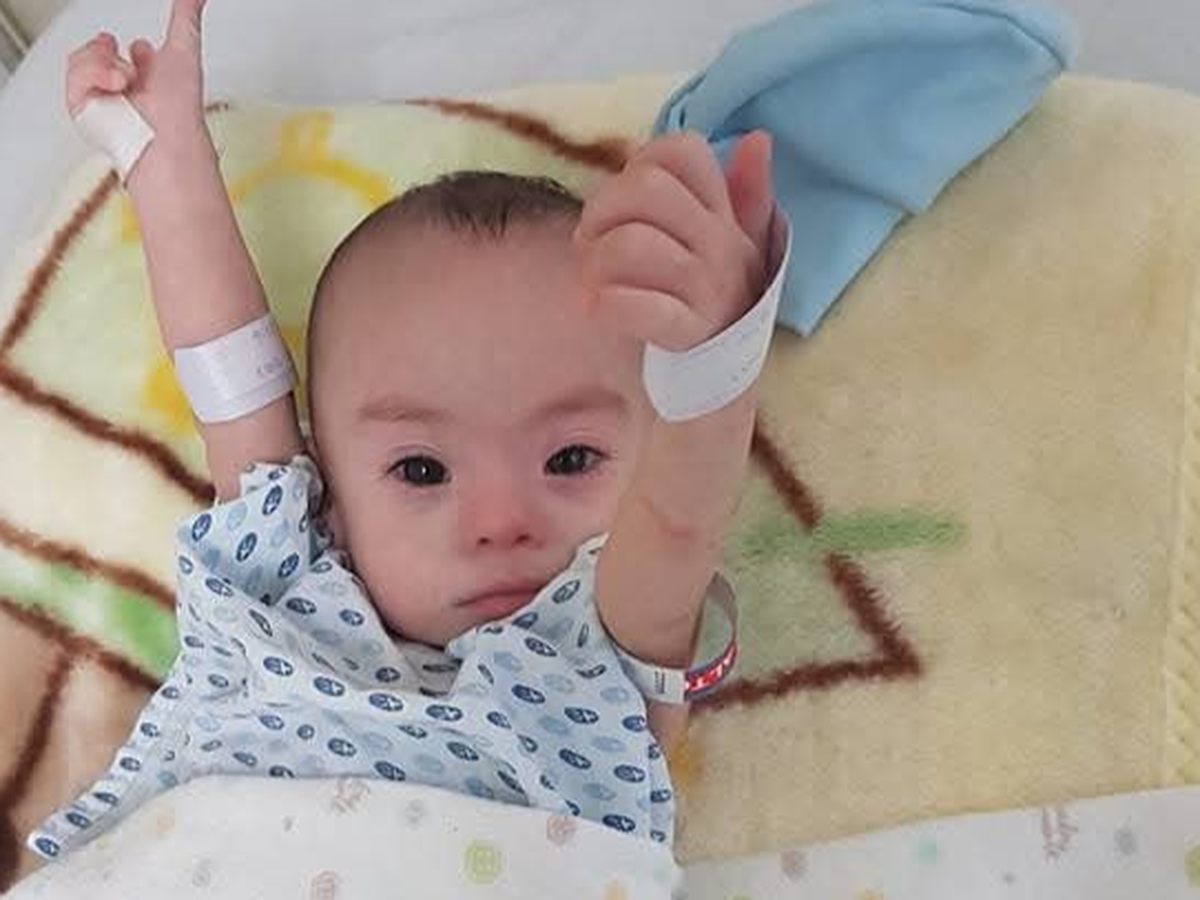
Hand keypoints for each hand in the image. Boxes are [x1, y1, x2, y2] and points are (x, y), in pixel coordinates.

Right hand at [65, 0, 207, 144]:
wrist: (162, 136)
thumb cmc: (178, 106)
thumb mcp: (184, 47)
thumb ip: (185, 15)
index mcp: (153, 78)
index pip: (139, 59)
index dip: (141, 53)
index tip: (143, 48)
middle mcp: (128, 89)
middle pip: (101, 52)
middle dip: (103, 48)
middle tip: (119, 56)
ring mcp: (104, 97)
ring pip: (84, 57)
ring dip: (103, 60)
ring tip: (126, 77)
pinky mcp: (84, 107)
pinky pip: (74, 73)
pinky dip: (94, 74)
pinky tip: (114, 84)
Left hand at [574, 130, 774, 351]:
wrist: (718, 387)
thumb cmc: (708, 306)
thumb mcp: (732, 247)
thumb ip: (744, 193)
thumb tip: (757, 139)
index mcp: (724, 218)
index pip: (684, 152)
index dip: (639, 165)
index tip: (626, 204)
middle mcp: (722, 246)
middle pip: (646, 188)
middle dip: (601, 210)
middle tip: (591, 242)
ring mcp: (708, 290)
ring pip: (633, 243)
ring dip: (594, 260)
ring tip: (592, 280)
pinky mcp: (689, 334)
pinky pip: (639, 306)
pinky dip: (607, 304)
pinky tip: (596, 309)